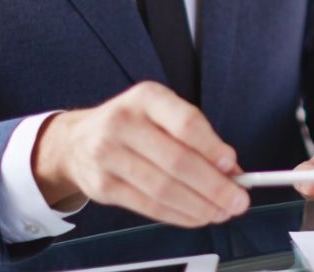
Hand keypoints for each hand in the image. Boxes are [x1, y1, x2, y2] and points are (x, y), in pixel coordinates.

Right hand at [32, 81, 248, 227]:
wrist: (76, 141)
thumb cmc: (132, 125)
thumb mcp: (162, 113)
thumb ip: (197, 137)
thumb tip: (232, 169)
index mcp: (147, 97)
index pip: (186, 123)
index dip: (213, 148)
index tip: (234, 166)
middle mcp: (123, 123)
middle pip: (177, 161)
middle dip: (214, 186)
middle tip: (237, 200)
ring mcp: (108, 156)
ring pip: (164, 189)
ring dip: (199, 206)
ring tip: (221, 212)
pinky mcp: (103, 187)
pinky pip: (148, 206)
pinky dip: (179, 215)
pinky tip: (196, 216)